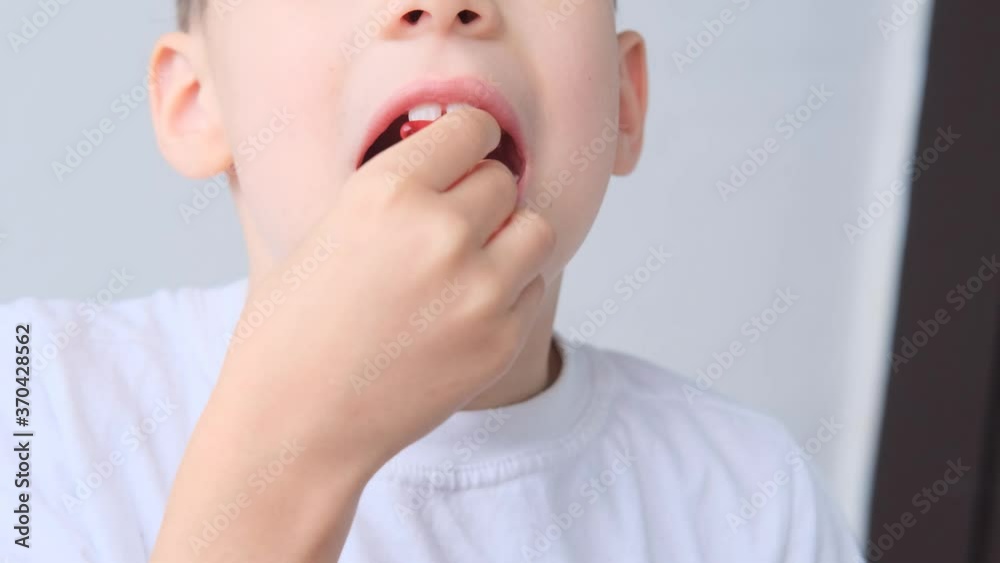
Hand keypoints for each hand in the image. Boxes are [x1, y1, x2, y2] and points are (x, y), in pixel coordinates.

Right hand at [152, 108, 554, 561]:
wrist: (293, 425)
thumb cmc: (290, 331)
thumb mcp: (322, 230)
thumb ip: (387, 187)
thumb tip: (432, 149)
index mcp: (387, 191)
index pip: (472, 128)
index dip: (468, 140)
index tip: (464, 153)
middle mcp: (441, 232)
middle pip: (504, 180)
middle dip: (481, 196)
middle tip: (454, 224)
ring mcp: (478, 291)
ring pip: (535, 231)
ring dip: (509, 240)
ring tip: (472, 263)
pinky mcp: (499, 341)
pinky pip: (533, 290)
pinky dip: (509, 294)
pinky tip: (464, 312)